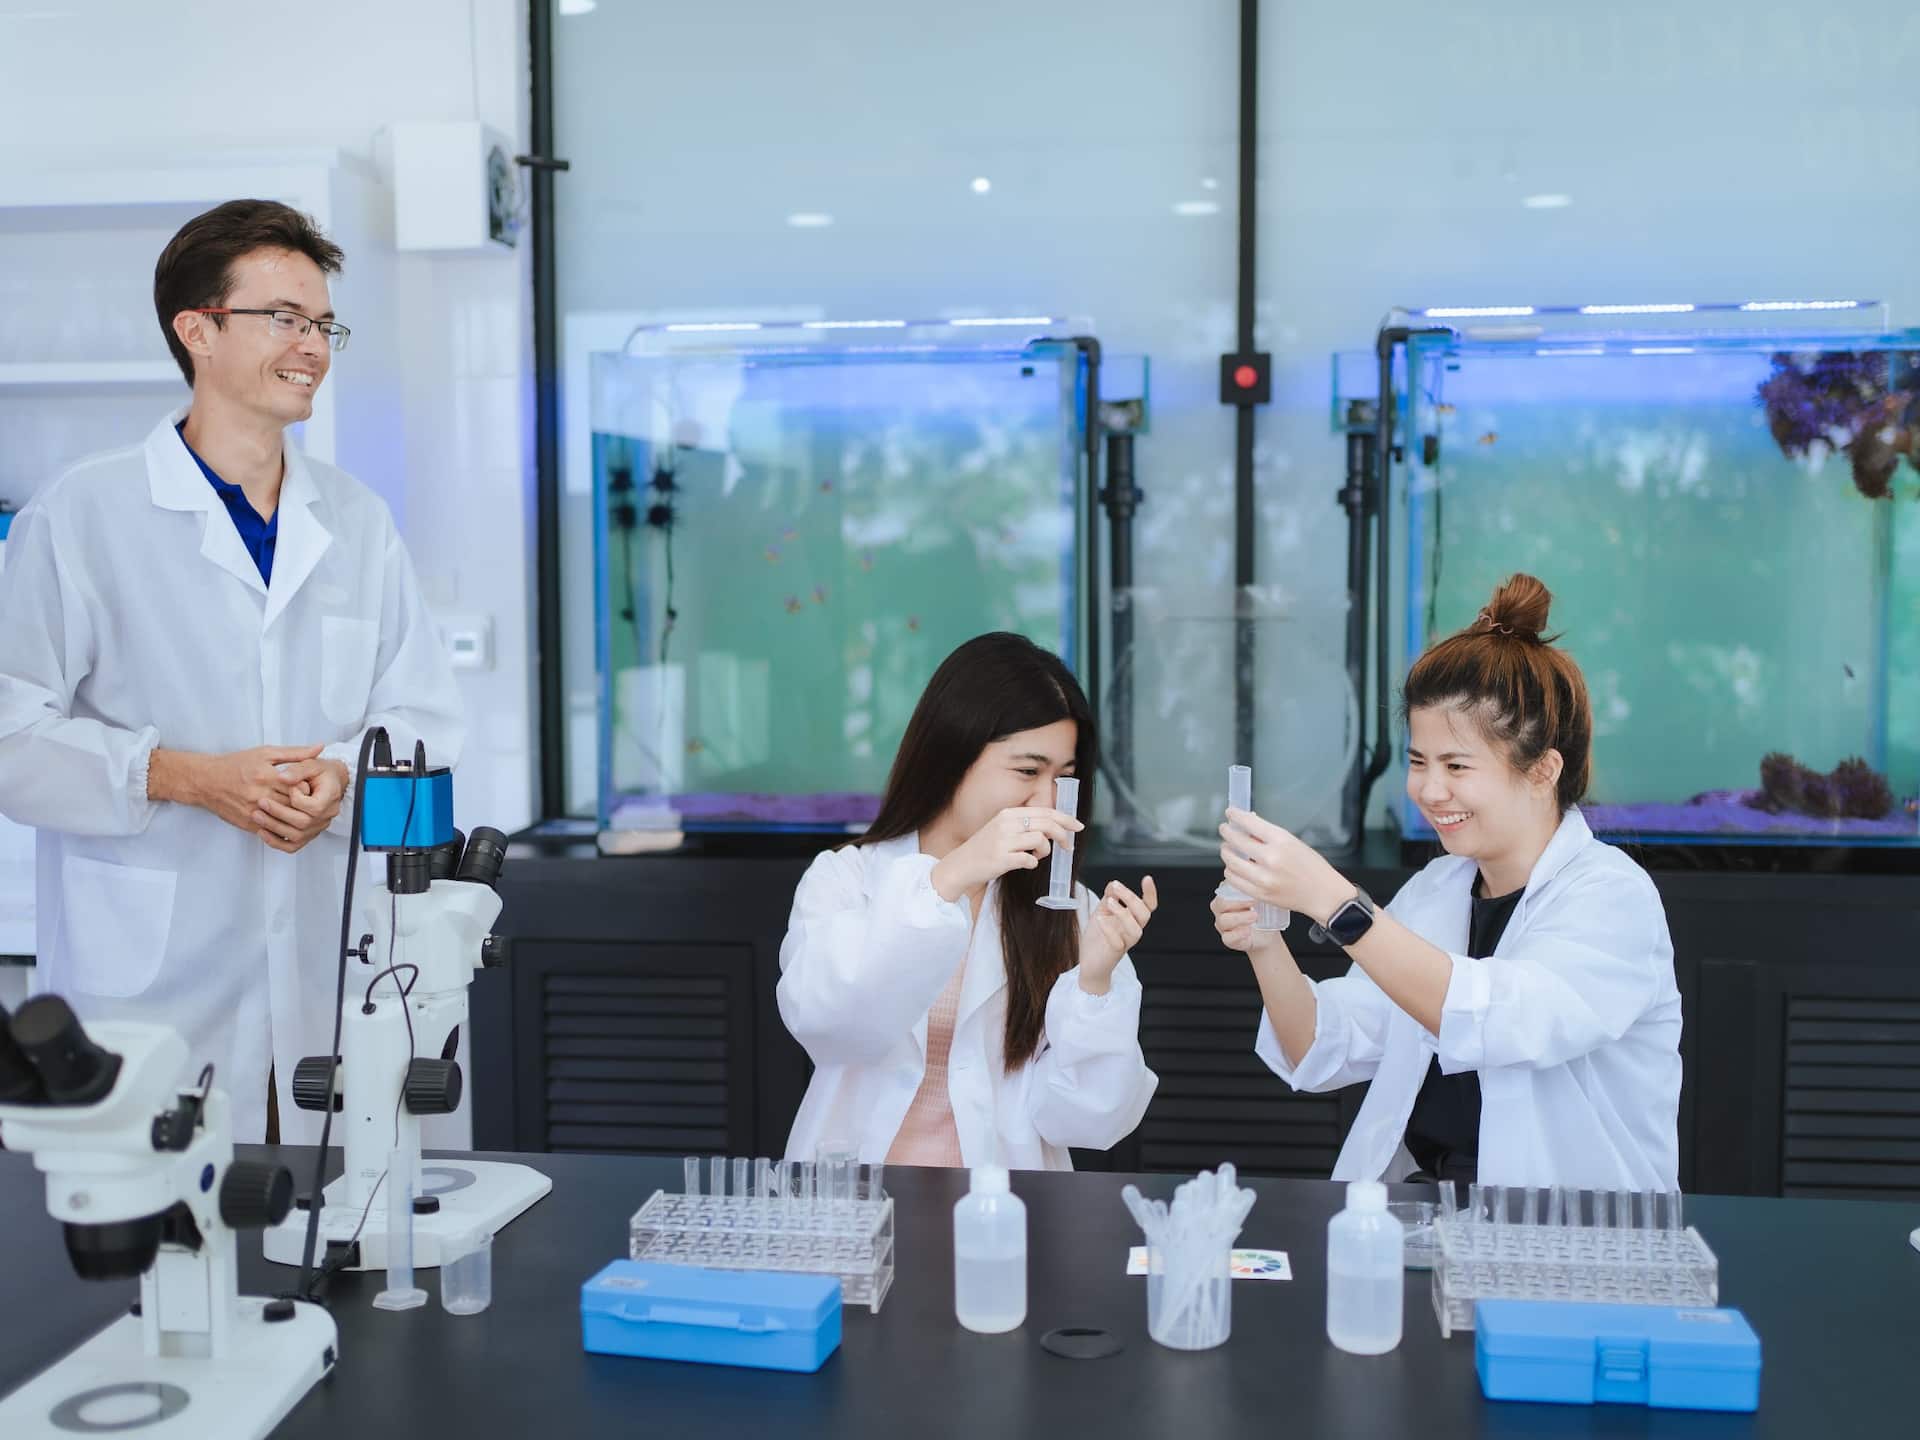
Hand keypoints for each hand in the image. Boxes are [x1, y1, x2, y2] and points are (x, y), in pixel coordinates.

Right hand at [153, 744, 322, 835]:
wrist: (205, 781)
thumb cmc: (236, 764)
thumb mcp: (265, 753)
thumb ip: (295, 753)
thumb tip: (320, 748)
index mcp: (266, 776)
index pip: (299, 787)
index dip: (310, 788)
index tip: (313, 786)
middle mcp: (259, 795)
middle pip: (293, 805)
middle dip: (306, 803)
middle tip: (313, 800)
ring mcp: (253, 811)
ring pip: (284, 819)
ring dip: (295, 816)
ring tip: (301, 809)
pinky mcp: (248, 823)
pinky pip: (271, 829)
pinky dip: (282, 825)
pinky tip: (287, 818)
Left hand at [252, 758, 349, 853]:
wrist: (330, 781)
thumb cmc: (321, 772)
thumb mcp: (312, 764)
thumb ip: (297, 770)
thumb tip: (282, 777)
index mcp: (330, 798)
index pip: (313, 806)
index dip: (297, 797)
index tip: (285, 786)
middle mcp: (326, 817)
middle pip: (303, 822)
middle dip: (279, 813)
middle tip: (262, 802)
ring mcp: (317, 828)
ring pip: (296, 836)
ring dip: (274, 827)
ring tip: (257, 815)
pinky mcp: (308, 835)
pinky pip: (292, 846)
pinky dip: (276, 841)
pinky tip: (263, 832)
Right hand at [929, 806, 1083, 902]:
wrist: (960, 866)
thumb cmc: (985, 849)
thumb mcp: (1003, 829)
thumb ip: (1025, 826)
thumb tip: (1054, 828)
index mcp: (1008, 814)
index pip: (1044, 811)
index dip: (1065, 818)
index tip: (1078, 827)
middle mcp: (1006, 823)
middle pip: (1046, 823)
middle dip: (1062, 835)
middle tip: (1067, 847)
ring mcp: (1003, 841)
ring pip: (1040, 840)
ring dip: (1044, 852)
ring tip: (1035, 857)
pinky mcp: (1001, 858)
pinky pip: (1029, 860)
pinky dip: (1032, 863)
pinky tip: (1024, 864)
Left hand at [1078, 877, 1157, 992]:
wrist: (1089, 962)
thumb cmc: (1098, 937)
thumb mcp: (1102, 911)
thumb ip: (1109, 898)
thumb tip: (1113, 884)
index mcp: (1132, 919)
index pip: (1148, 905)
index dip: (1150, 893)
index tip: (1147, 878)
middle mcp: (1132, 930)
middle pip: (1144, 914)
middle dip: (1132, 898)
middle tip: (1117, 886)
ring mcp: (1125, 942)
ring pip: (1136, 930)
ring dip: (1123, 913)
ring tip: (1109, 902)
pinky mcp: (1115, 952)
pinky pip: (1117, 942)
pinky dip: (1109, 929)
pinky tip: (1100, 919)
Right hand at [1210, 891, 1283, 955]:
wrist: (1267, 934)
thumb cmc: (1262, 913)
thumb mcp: (1260, 898)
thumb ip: (1255, 888)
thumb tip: (1261, 878)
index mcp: (1226, 896)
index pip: (1224, 889)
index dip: (1235, 888)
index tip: (1251, 888)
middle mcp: (1221, 910)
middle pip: (1220, 903)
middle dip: (1238, 902)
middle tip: (1255, 902)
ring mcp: (1222, 926)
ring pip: (1223, 920)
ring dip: (1240, 918)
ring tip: (1255, 916)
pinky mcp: (1228, 939)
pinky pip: (1228, 937)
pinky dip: (1238, 934)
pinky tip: (1248, 931)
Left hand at [1219, 808, 1351, 922]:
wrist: (1323, 894)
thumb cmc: (1312, 867)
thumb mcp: (1294, 842)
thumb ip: (1269, 836)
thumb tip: (1247, 825)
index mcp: (1282, 841)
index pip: (1250, 823)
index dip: (1235, 816)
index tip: (1230, 813)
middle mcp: (1271, 859)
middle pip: (1236, 841)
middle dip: (1227, 832)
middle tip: (1225, 830)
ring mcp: (1264, 878)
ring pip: (1231, 861)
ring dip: (1226, 852)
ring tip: (1228, 849)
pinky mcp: (1260, 893)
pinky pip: (1234, 879)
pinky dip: (1230, 871)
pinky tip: (1233, 867)